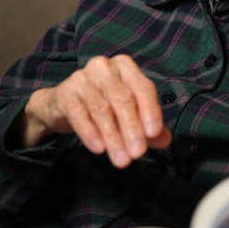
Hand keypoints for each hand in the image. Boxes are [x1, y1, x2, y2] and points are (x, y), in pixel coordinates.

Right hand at [13, 55, 171, 167]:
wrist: (63, 103)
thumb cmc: (104, 104)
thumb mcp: (128, 113)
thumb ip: (148, 126)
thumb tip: (165, 140)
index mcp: (126, 67)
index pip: (143, 88)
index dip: (150, 111)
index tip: (153, 134)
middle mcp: (105, 67)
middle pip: (123, 99)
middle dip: (132, 129)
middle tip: (137, 154)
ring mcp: (83, 77)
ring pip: (101, 109)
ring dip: (113, 137)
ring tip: (121, 160)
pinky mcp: (66, 92)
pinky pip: (79, 114)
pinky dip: (90, 132)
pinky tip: (98, 149)